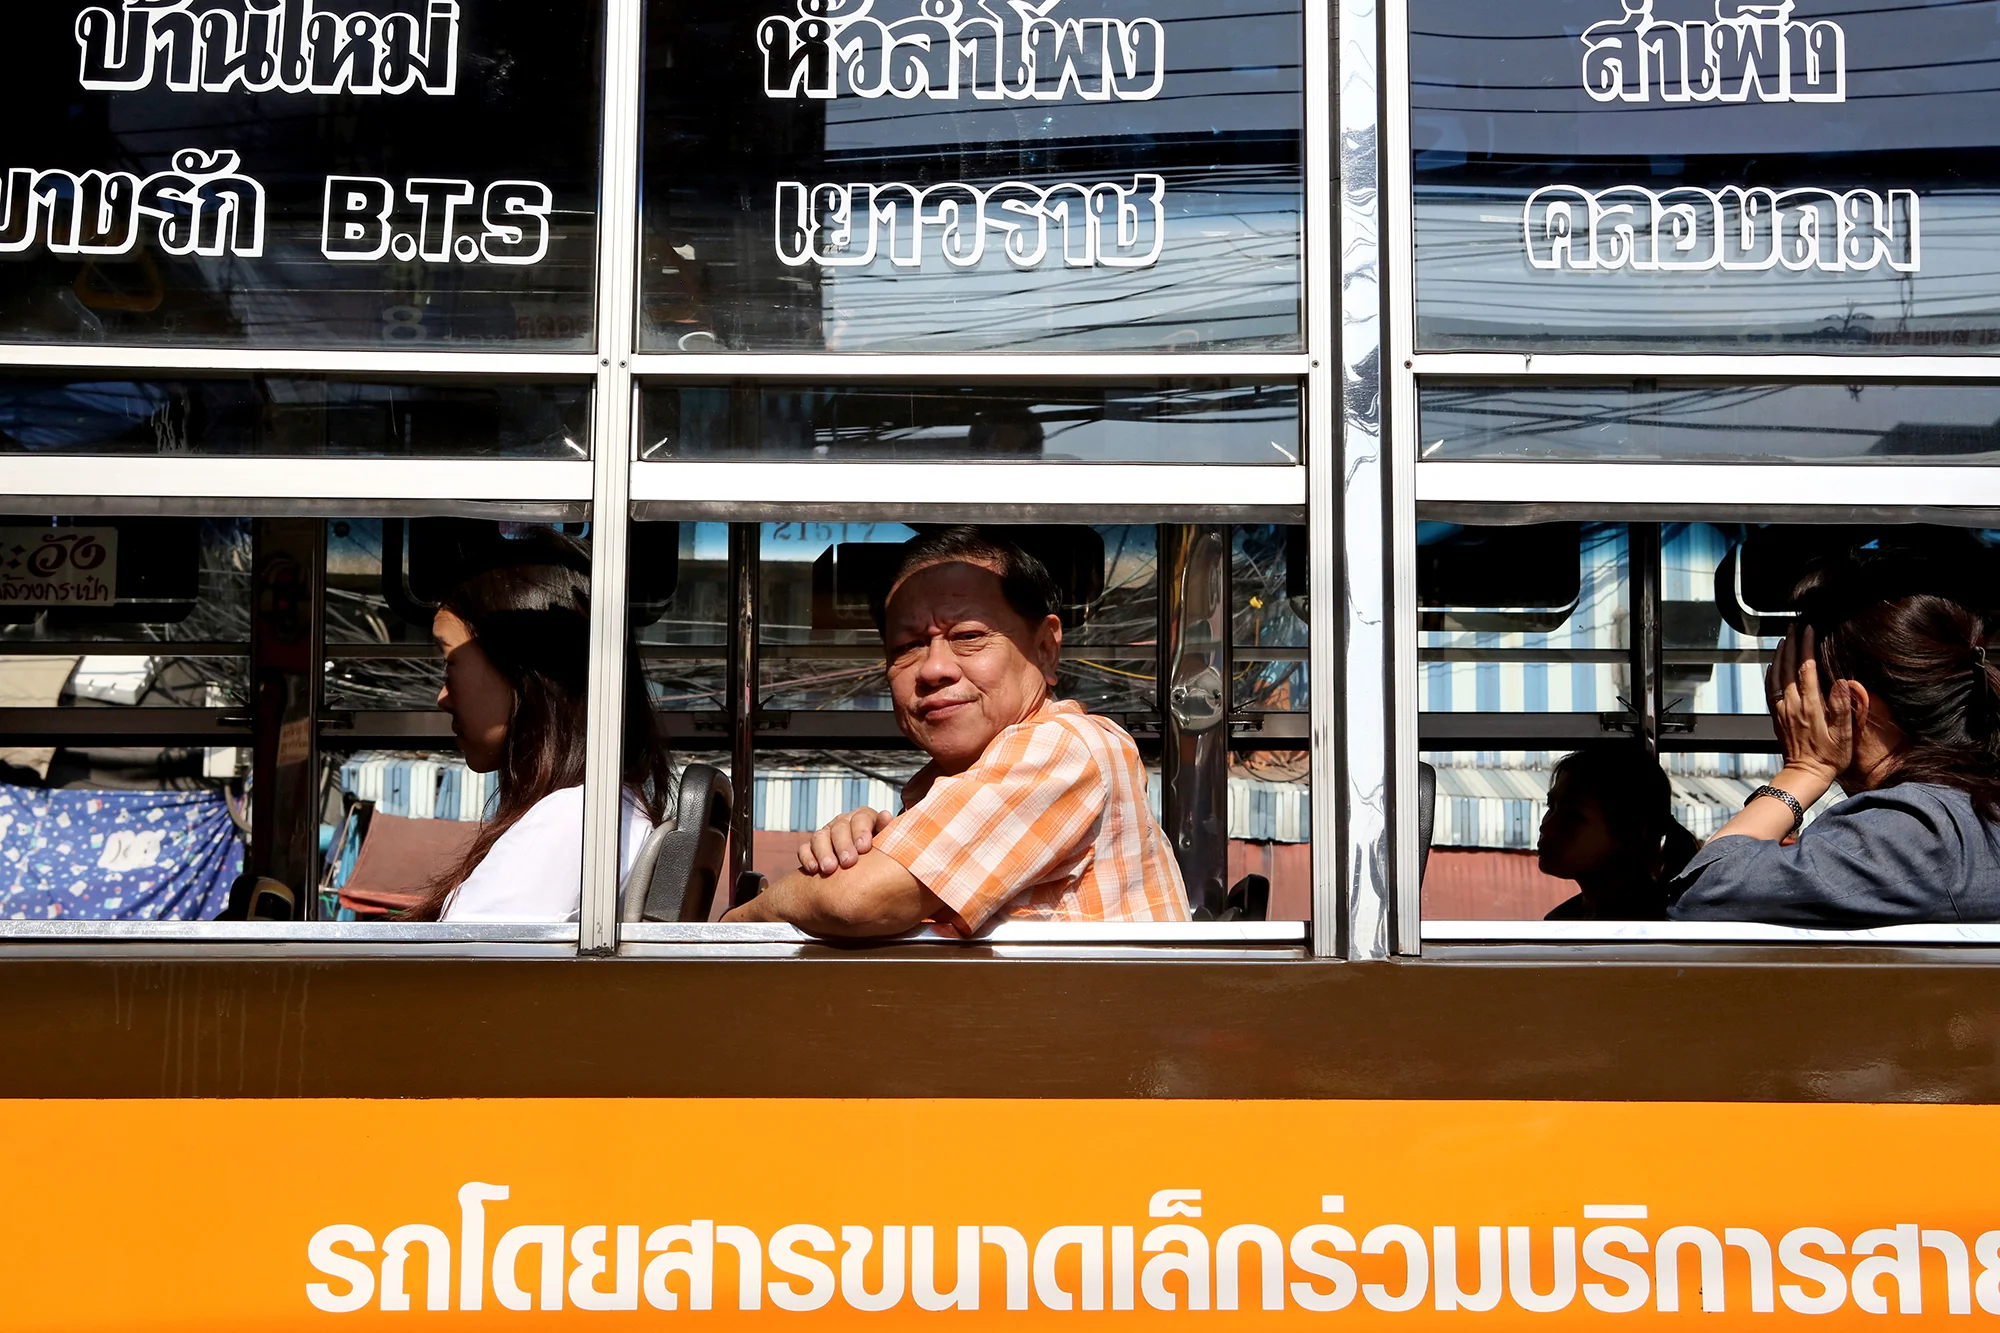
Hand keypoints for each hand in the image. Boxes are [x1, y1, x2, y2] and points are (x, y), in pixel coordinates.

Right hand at [797, 806, 893, 876]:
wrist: (863, 873)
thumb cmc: (880, 858)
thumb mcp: (887, 845)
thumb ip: (889, 833)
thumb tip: (887, 815)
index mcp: (864, 819)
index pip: (862, 817)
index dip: (862, 831)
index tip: (864, 848)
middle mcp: (844, 823)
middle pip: (840, 828)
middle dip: (843, 845)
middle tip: (848, 862)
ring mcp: (826, 834)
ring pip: (820, 836)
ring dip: (824, 852)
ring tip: (830, 869)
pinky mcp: (812, 848)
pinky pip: (805, 849)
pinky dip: (807, 858)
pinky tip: (814, 870)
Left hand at [1766, 623, 1852, 792]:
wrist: (1805, 774)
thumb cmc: (1829, 757)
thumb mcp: (1843, 734)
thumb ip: (1842, 707)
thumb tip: (1843, 682)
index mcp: (1810, 706)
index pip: (1806, 669)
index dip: (1807, 647)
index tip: (1809, 629)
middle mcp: (1792, 704)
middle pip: (1789, 667)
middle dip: (1792, 643)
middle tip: (1795, 625)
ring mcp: (1782, 709)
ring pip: (1776, 675)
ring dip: (1780, 654)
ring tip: (1785, 638)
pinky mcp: (1777, 715)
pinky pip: (1770, 688)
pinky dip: (1771, 672)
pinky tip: (1774, 664)